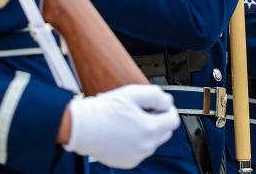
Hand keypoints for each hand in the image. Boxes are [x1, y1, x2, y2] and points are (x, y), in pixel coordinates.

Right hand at [63, 84, 178, 167]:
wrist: (83, 127)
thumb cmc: (104, 111)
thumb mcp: (132, 93)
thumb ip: (155, 95)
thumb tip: (166, 101)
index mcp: (150, 129)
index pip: (173, 120)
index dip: (168, 109)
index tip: (160, 106)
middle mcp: (146, 146)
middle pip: (164, 132)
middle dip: (158, 120)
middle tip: (142, 111)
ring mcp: (137, 156)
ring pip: (152, 142)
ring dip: (147, 131)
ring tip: (129, 121)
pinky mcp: (128, 162)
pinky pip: (140, 151)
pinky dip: (136, 142)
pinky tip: (123, 132)